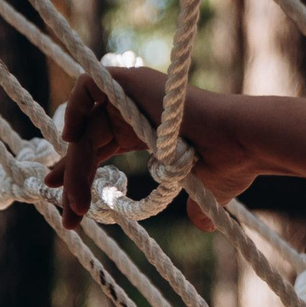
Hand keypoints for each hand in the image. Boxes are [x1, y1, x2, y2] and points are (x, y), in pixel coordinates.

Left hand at [44, 66, 261, 230]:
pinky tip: (71, 141)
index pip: (99, 148)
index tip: (66, 203)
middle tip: (68, 213)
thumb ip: (195, 206)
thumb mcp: (205, 191)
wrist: (240, 143)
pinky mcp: (131, 80)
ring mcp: (132, 94)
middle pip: (87, 142)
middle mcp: (135, 109)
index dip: (79, 173)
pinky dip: (75, 108)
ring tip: (74, 198)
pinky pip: (89, 86)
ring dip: (74, 163)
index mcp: (147, 130)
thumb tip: (201, 225)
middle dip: (72, 178)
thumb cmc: (230, 164)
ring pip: (85, 127)